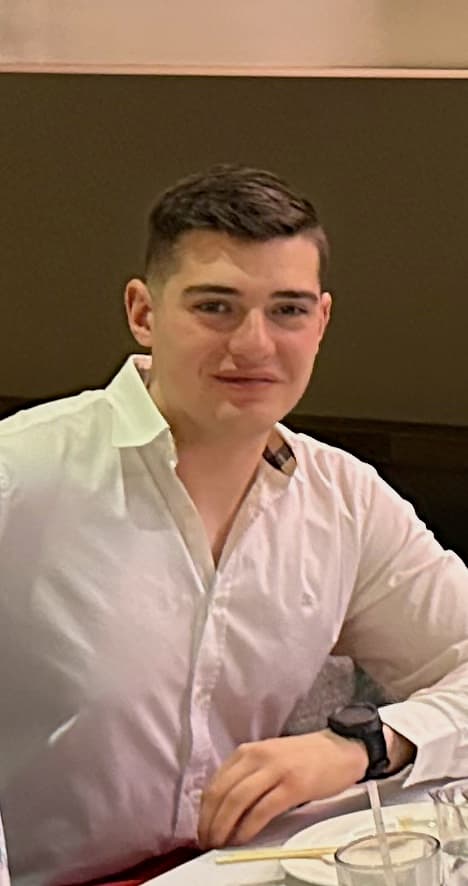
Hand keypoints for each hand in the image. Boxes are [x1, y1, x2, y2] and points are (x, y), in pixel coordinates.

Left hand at [198, 730, 367, 848]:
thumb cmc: (304, 758)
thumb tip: (223, 810)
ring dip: (224, 828)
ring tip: (220, 844)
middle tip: (207, 842)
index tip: (201, 829)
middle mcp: (257, 756)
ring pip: (237, 801)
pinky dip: (247, 828)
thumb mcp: (268, 759)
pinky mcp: (293, 785)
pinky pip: (262, 810)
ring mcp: (275, 770)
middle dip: (209, 822)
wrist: (341, 748)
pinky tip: (242, 839)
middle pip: (221, 793)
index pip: (215, 783)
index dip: (203, 811)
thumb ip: (247, 776)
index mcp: (248, 751)